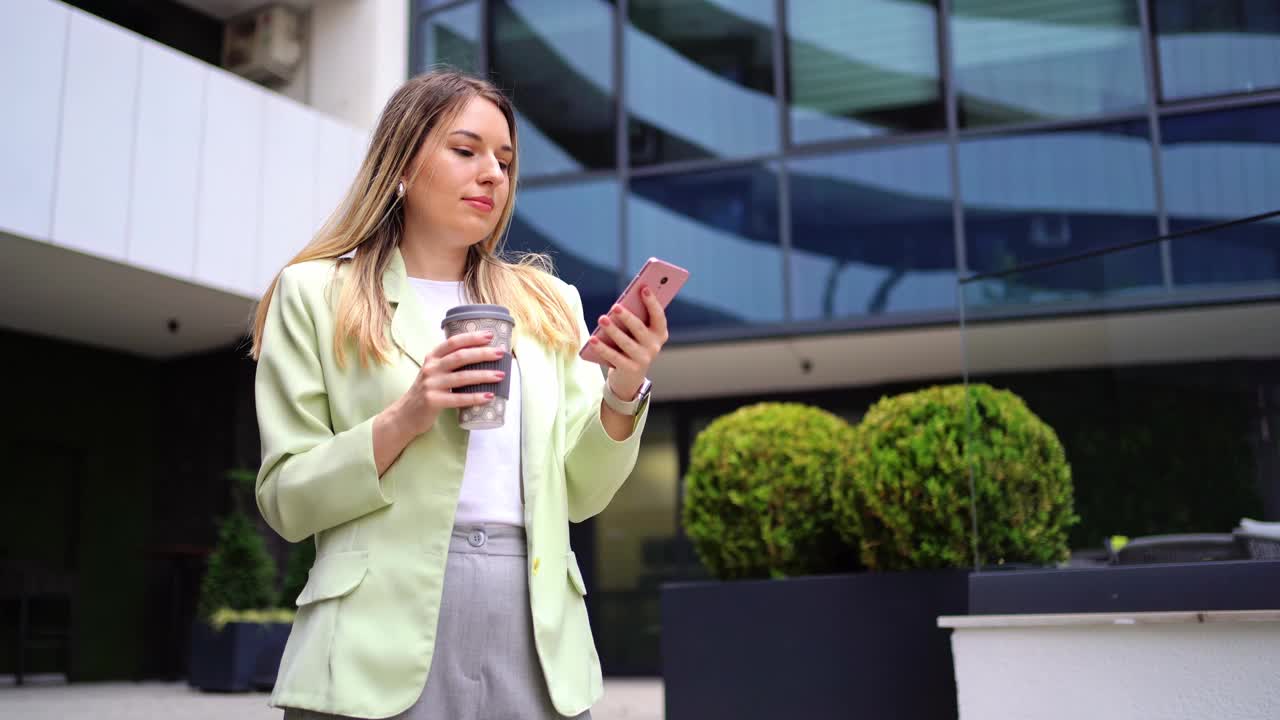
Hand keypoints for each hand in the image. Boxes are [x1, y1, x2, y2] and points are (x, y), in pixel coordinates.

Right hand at [382, 331, 506, 436]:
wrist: (406, 414)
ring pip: (462, 377)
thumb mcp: (434, 372)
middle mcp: (431, 368)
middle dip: (483, 353)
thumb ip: (450, 363)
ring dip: (484, 375)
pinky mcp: (433, 401)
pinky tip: (489, 396)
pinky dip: (475, 397)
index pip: (453, 342)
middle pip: (460, 357)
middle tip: (501, 353)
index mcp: (432, 357)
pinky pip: (458, 398)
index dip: (472, 337)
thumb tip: (482, 356)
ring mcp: (431, 384)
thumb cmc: (428, 391)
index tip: (490, 334)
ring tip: (501, 375)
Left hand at [588, 285, 669, 399]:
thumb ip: (635, 317)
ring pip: (626, 343)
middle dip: (627, 317)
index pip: (658, 316)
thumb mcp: (637, 332)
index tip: (643, 288)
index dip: (652, 302)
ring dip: (613, 330)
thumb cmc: (633, 344)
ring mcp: (644, 359)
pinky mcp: (630, 369)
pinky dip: (602, 348)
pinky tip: (592, 339)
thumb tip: (621, 303)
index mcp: (660, 333)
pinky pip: (614, 357)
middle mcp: (655, 346)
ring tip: (602, 319)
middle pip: (639, 329)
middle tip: (615, 306)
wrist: (630, 376)